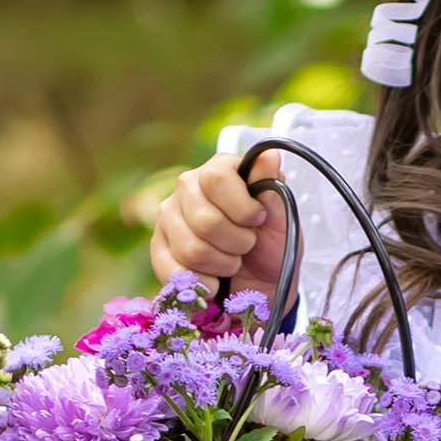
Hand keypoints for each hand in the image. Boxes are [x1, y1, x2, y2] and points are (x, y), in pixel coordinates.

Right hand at [149, 152, 287, 298]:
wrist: (260, 286)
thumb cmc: (271, 246)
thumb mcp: (282, 220)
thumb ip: (273, 190)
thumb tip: (270, 154)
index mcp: (218, 170)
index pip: (217, 178)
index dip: (242, 207)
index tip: (258, 219)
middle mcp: (187, 187)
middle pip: (205, 220)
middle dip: (237, 243)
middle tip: (247, 246)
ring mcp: (168, 217)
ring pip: (192, 249)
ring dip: (223, 265)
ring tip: (232, 261)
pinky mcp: (158, 248)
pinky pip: (174, 272)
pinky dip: (203, 283)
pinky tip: (215, 279)